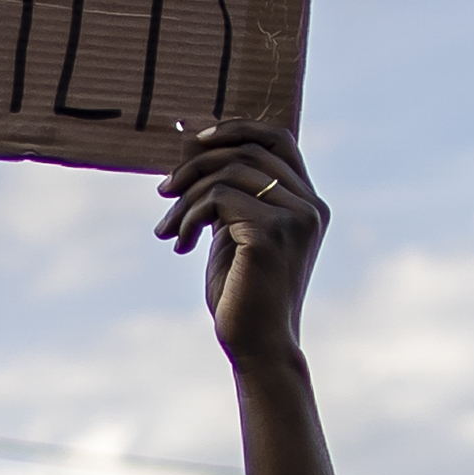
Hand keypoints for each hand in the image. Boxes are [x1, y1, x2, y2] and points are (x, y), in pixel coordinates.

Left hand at [160, 124, 325, 367]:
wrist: (257, 346)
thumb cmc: (242, 295)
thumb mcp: (235, 233)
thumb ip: (230, 194)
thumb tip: (194, 147)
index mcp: (308, 203)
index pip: (278, 138)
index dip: (237, 128)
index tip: (196, 141)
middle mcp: (309, 205)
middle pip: (248, 150)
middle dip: (197, 164)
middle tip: (164, 190)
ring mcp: (295, 217)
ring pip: (228, 172)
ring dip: (187, 198)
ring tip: (169, 229)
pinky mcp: (271, 232)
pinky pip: (218, 198)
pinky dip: (190, 216)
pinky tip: (182, 245)